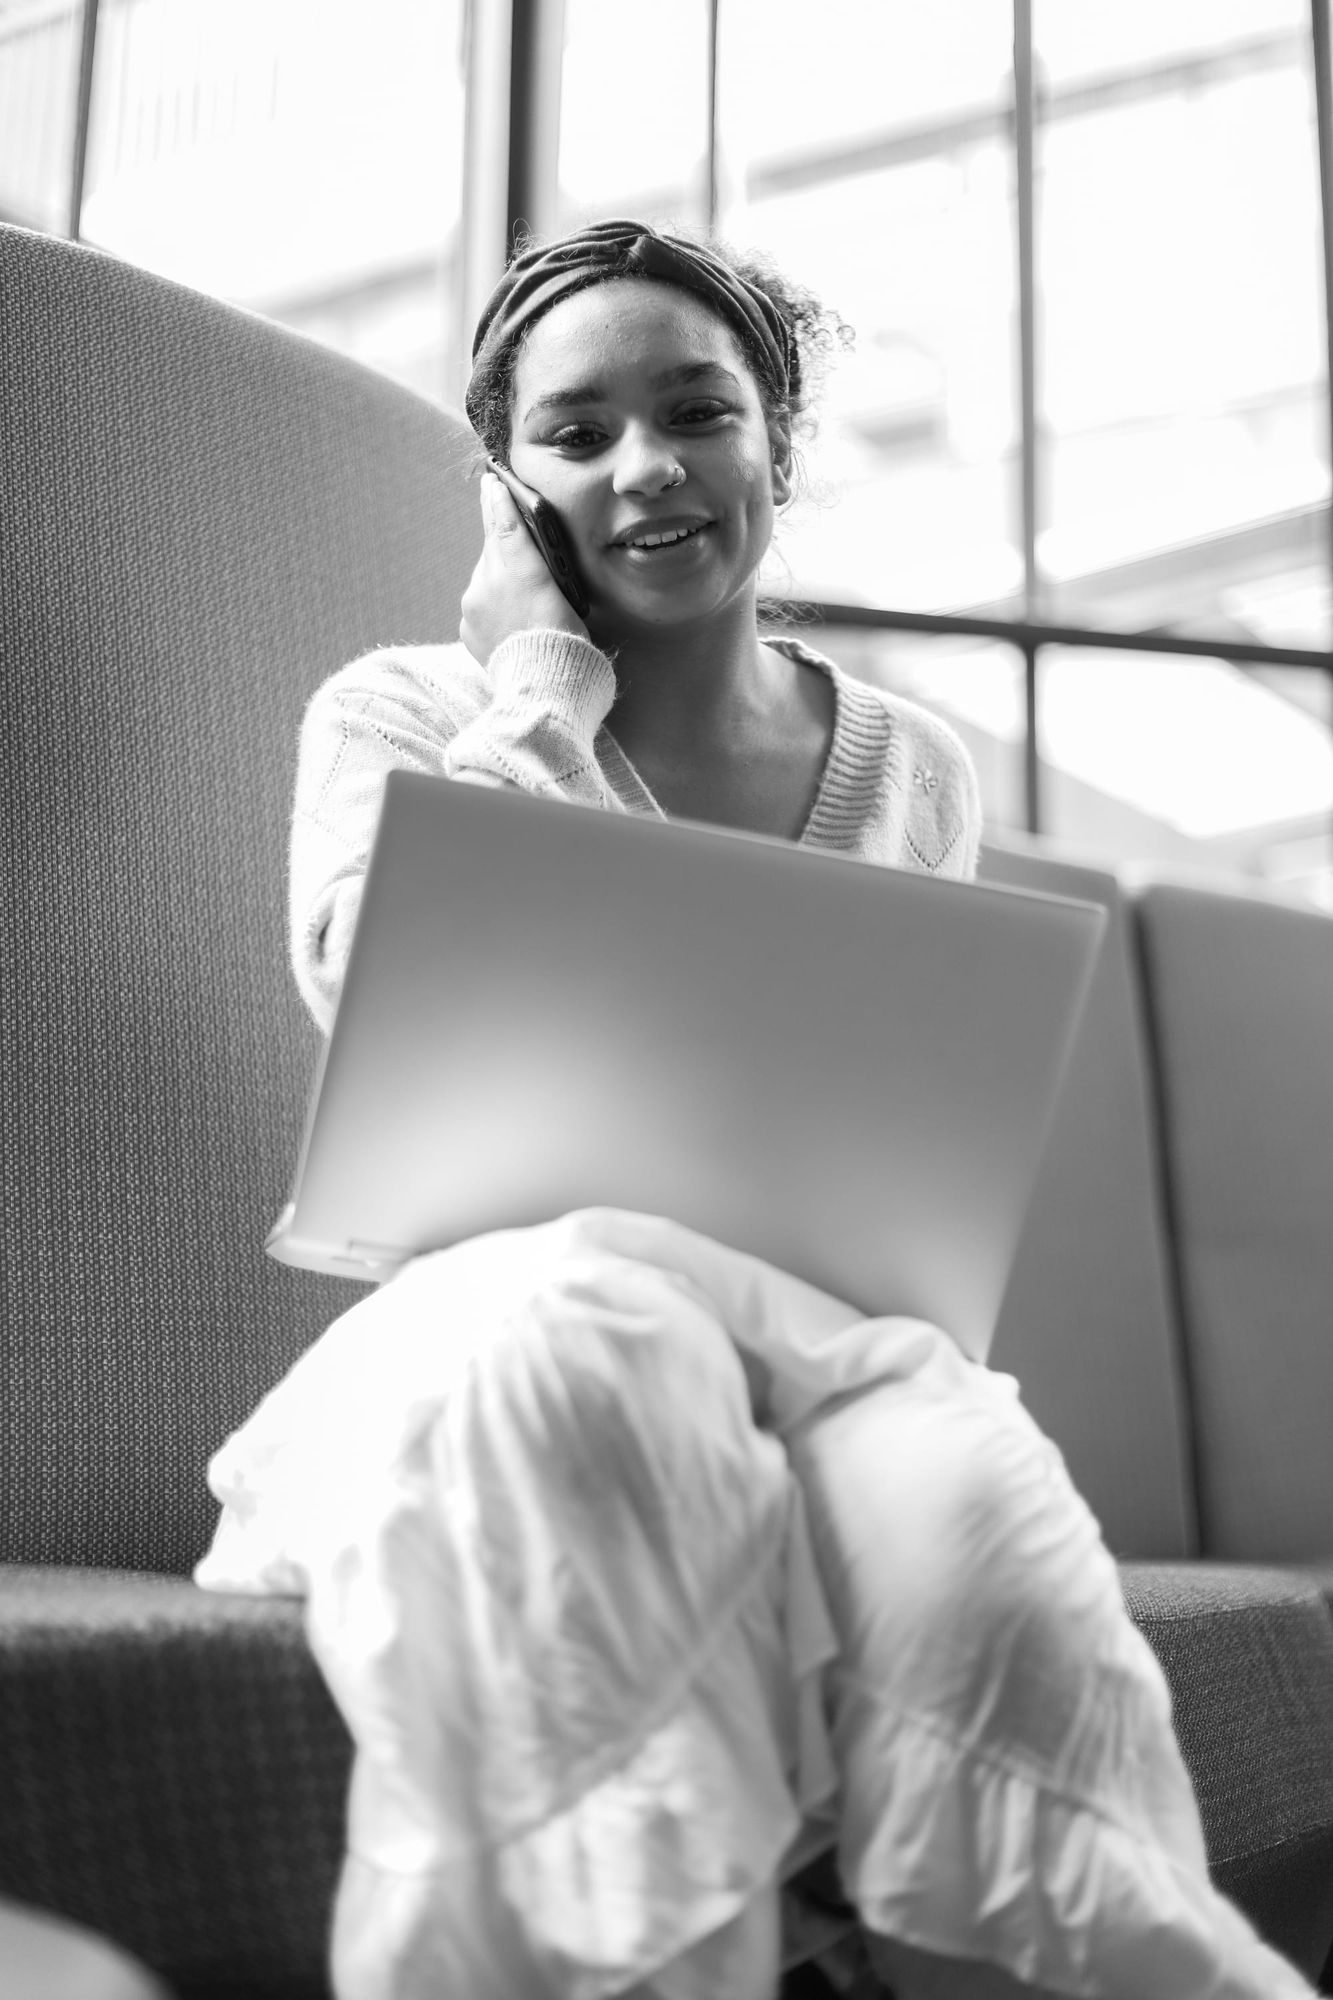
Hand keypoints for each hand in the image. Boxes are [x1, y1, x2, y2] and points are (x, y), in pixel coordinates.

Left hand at [459, 472, 588, 664]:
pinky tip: (515, 622)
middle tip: (521, 548)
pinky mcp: (470, 634)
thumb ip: (517, 535)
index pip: (502, 524)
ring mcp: (474, 611)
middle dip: (506, 549)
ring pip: (487, 582)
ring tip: (528, 601)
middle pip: (494, 554)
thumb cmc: (561, 636)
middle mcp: (484, 584)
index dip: (498, 500)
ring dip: (502, 583)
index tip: (492, 480)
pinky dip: (495, 611)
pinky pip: (480, 611)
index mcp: (510, 566)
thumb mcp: (551, 581)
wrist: (545, 686)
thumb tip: (494, 496)